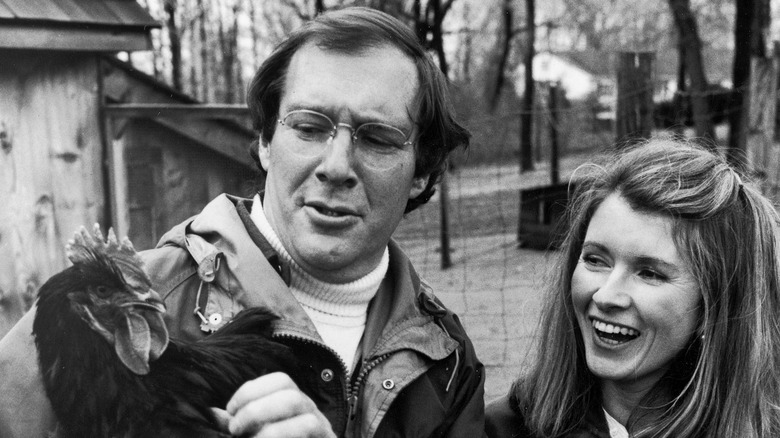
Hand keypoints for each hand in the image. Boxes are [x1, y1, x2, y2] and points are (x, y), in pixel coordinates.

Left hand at [220, 372, 335, 437]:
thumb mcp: (254, 435)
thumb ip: (237, 426)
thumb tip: (210, 414)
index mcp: (293, 403)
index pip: (280, 380)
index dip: (252, 390)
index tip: (230, 411)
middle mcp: (310, 410)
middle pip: (289, 390)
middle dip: (256, 408)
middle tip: (235, 428)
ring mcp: (321, 426)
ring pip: (301, 410)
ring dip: (269, 424)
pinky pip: (308, 428)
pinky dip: (281, 434)